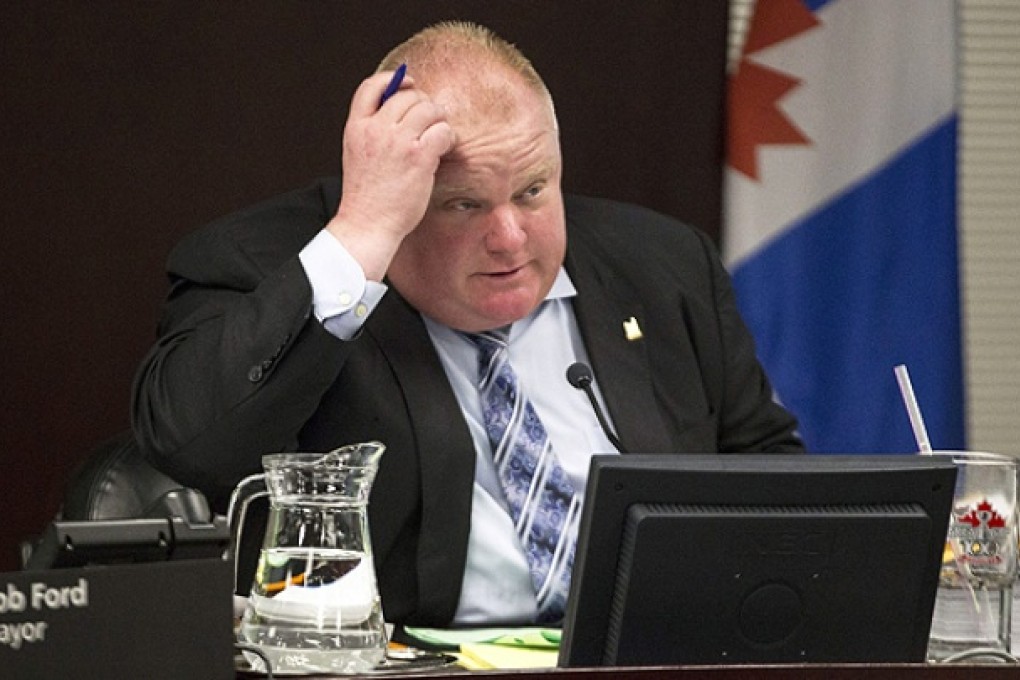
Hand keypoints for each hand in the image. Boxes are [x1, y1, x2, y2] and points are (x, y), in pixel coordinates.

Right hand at [326, 71, 454, 280]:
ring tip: (439, 137)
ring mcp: (397, 141)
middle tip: (431, 121)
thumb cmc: (368, 197)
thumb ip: (373, 132)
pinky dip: (448, 137)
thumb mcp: (358, 155)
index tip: (408, 84)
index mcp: (356, 127)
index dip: (394, 79)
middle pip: (407, 96)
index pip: (371, 87)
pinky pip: (442, 131)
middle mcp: (375, 129)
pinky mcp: (418, 156)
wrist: (367, 224)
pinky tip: (444, 149)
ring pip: (428, 109)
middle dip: (424, 104)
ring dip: (439, 120)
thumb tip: (402, 115)